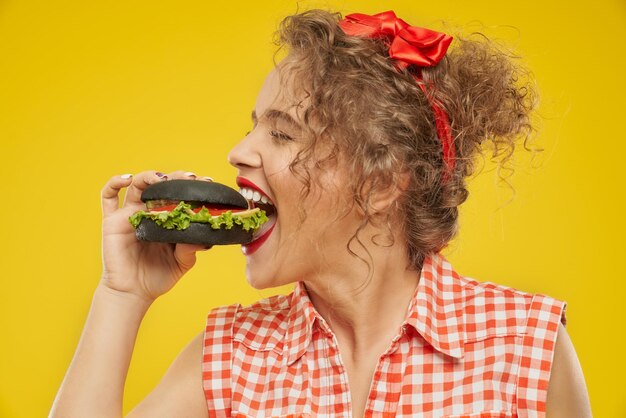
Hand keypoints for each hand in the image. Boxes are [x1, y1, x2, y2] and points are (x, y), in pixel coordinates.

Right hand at [99, 171, 213, 303]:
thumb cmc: (158, 276)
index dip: (192, 187)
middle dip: (175, 178)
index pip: (180, 196)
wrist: (133, 293)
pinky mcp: (112, 220)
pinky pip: (108, 196)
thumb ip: (190, 249)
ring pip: (137, 185)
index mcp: (168, 218)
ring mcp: (130, 214)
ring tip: (162, 178)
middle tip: (190, 179)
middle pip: (161, 185)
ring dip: (149, 176)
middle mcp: (149, 212)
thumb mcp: (181, 263)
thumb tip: (200, 238)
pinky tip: (127, 178)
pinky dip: (115, 182)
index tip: (206, 183)